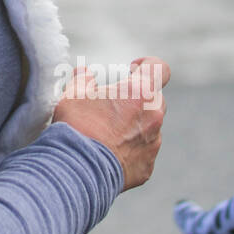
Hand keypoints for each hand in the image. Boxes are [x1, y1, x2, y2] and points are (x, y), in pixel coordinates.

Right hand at [51, 57, 169, 191]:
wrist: (77, 169)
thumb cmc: (76, 126)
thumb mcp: (73, 94)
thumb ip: (83, 79)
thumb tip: (84, 72)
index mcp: (140, 92)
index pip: (159, 68)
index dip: (147, 64)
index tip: (132, 69)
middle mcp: (154, 116)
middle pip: (155, 99)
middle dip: (138, 98)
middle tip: (114, 104)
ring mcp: (153, 143)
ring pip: (151, 127)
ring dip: (135, 124)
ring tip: (107, 132)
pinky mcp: (148, 166)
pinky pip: (143, 152)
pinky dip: (130, 149)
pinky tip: (108, 152)